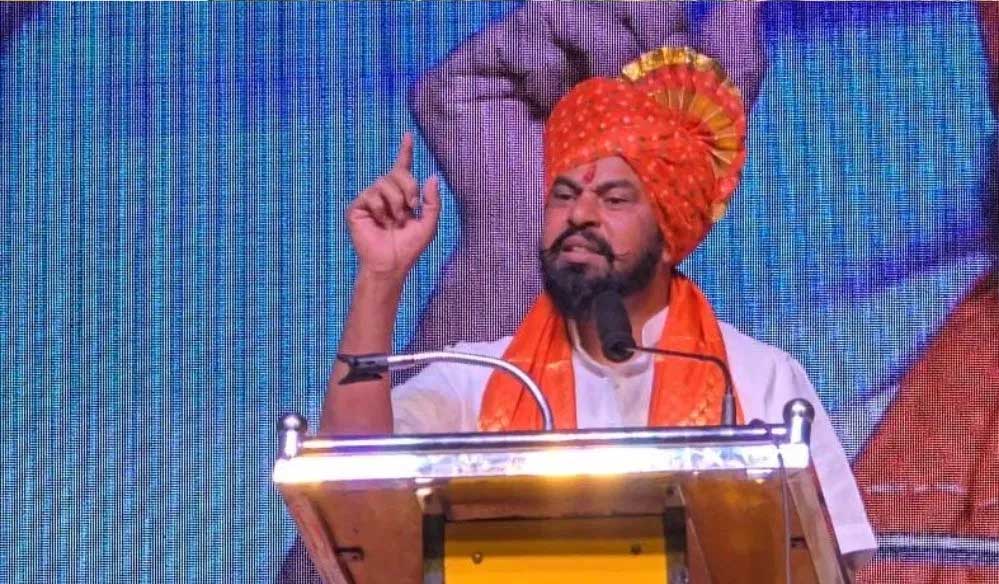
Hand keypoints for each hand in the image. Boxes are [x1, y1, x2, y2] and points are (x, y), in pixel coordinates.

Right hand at [346, 133, 440, 278]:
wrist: (391, 264)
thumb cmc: (408, 248)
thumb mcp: (429, 224)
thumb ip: (433, 201)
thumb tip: (432, 176)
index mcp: (401, 196)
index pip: (402, 169)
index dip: (405, 151)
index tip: (408, 135)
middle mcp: (384, 194)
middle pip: (398, 173)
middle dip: (409, 187)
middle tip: (411, 207)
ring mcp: (370, 200)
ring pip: (384, 182)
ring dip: (396, 203)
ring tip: (395, 221)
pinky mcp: (357, 208)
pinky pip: (371, 195)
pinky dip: (381, 210)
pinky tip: (380, 223)